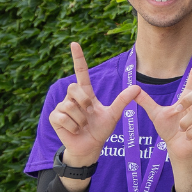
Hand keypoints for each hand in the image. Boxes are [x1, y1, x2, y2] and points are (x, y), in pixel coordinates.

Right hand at [49, 42, 142, 166]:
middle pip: (74, 87)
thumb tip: (137, 87)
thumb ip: (122, 101)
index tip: (74, 43)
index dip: (78, 58)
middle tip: (90, 113)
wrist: (90, 147)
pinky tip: (75, 130)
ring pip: (70, 105)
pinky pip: (63, 117)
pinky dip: (73, 126)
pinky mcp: (54, 117)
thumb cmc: (100, 130)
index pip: (81, 72)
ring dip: (81, 119)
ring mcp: (62, 107)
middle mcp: (72, 98)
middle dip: (84, 101)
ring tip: (83, 125)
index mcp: (86, 94)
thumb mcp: (113, 115)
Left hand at [137, 49, 191, 159]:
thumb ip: (146, 101)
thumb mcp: (156, 114)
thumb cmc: (169, 130)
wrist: (176, 148)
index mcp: (187, 97)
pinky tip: (188, 136)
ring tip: (181, 130)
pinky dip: (190, 133)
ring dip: (185, 123)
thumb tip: (133, 89)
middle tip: (177, 111)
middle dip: (188, 101)